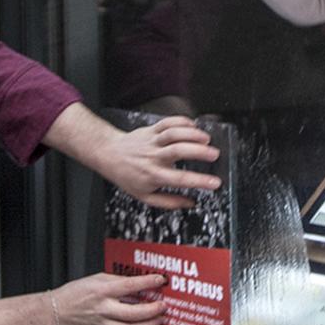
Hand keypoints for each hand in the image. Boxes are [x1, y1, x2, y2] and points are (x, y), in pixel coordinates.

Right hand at [52, 271, 167, 324]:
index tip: (160, 280)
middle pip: (133, 313)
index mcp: (101, 291)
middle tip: (164, 306)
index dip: (147, 282)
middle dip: (152, 310)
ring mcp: (103, 324)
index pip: (129, 286)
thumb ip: (116, 280)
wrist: (57, 312)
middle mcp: (103, 309)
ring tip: (159, 320)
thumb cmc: (74, 294)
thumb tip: (135, 282)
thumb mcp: (95, 279)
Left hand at [97, 115, 222, 207]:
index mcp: (154, 175)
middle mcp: (154, 157)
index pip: (180, 179)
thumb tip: (190, 203)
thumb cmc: (128, 176)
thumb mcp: (145, 196)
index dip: (199, 181)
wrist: (110, 155)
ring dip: (192, 134)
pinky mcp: (151, 129)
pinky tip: (193, 126)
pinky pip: (168, 122)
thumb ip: (168, 202)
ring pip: (173, 134)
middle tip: (214, 154)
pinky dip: (182, 121)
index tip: (215, 183)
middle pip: (178, 151)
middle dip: (199, 152)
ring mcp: (152, 141)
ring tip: (206, 139)